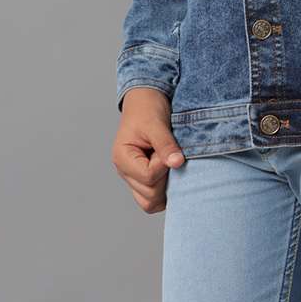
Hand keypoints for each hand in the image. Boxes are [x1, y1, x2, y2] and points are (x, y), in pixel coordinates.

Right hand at [111, 88, 185, 211]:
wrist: (146, 99)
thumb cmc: (148, 108)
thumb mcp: (156, 123)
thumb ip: (165, 144)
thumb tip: (177, 163)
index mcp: (122, 158)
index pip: (147, 177)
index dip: (163, 166)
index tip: (168, 148)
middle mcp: (125, 172)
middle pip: (148, 197)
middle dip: (165, 179)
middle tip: (170, 156)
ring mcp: (133, 177)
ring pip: (150, 202)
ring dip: (165, 188)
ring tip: (170, 164)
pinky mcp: (143, 178)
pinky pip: (153, 197)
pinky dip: (165, 190)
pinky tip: (171, 172)